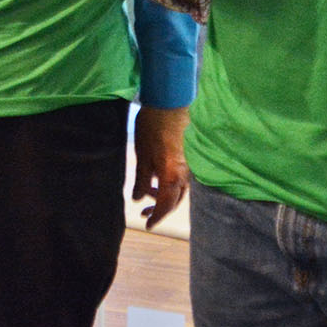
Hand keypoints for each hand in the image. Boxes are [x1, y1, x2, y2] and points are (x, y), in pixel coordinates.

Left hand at [132, 104, 190, 227]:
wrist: (169, 102)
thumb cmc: (152, 128)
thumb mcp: (142, 156)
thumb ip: (142, 180)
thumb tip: (138, 199)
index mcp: (173, 176)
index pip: (166, 205)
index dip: (157, 217)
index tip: (148, 224)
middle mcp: (185, 173)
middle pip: (175, 199)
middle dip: (160, 208)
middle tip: (144, 213)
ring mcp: (188, 164)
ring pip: (179, 188)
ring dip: (165, 195)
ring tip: (148, 193)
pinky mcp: (187, 155)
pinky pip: (180, 177)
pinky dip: (169, 183)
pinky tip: (158, 178)